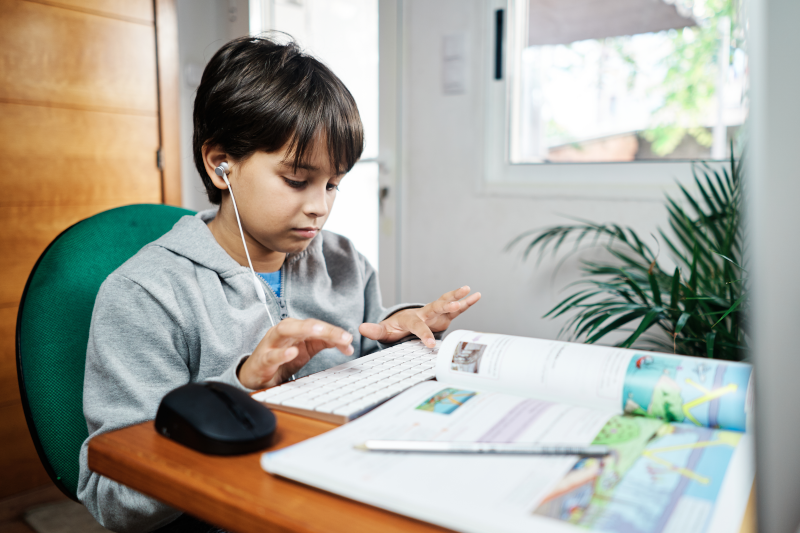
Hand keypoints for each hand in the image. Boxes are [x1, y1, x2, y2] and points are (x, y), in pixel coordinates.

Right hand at [238, 318, 353, 388]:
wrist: (255, 374)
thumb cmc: (281, 358)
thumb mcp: (306, 349)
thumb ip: (324, 343)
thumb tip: (347, 343)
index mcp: (295, 329)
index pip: (317, 326)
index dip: (334, 332)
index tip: (349, 340)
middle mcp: (283, 332)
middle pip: (304, 325)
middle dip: (322, 327)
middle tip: (340, 334)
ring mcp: (271, 344)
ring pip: (285, 331)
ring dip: (302, 329)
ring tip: (319, 331)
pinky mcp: (262, 360)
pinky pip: (271, 355)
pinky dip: (282, 353)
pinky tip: (292, 352)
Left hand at [359, 286, 480, 348]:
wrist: (403, 322)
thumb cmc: (394, 327)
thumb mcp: (384, 331)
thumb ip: (375, 330)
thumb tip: (360, 328)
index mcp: (411, 319)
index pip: (418, 326)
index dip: (424, 335)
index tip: (430, 345)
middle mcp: (425, 313)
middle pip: (435, 307)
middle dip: (446, 304)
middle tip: (456, 302)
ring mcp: (435, 313)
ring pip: (447, 303)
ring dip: (458, 297)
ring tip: (470, 292)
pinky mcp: (444, 315)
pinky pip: (456, 308)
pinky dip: (467, 302)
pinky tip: (477, 295)